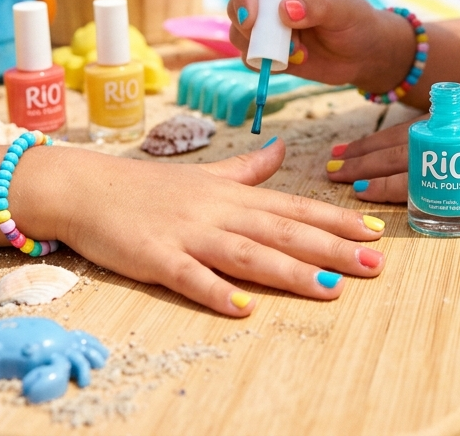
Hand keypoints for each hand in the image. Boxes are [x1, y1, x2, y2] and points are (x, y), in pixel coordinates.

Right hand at [43, 139, 386, 316]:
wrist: (84, 188)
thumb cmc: (146, 188)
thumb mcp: (204, 173)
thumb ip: (246, 168)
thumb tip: (281, 150)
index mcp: (232, 195)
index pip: (294, 208)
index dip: (336, 220)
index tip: (376, 231)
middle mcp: (218, 212)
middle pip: (283, 232)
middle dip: (332, 248)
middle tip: (375, 264)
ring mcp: (188, 234)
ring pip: (248, 254)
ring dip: (290, 272)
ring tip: (330, 288)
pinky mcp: (156, 257)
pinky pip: (190, 277)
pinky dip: (217, 291)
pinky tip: (244, 309)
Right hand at [227, 0, 412, 89]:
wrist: (364, 54)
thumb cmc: (357, 22)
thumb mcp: (344, 9)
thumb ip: (317, 5)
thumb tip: (284, 10)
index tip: (251, 20)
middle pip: (237, 4)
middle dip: (251, 27)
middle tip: (282, 41)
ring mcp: (267, 23)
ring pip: (239, 32)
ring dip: (262, 48)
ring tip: (298, 51)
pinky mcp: (268, 49)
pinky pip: (249, 56)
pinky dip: (265, 63)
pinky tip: (296, 60)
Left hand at [321, 112, 459, 244]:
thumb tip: (445, 173)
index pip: (415, 127)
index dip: (382, 138)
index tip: (356, 146)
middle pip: (402, 138)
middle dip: (364, 149)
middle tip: (333, 157)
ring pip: (400, 157)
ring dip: (364, 166)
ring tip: (336, 174)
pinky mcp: (459, 178)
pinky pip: (411, 182)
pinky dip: (382, 186)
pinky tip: (361, 191)